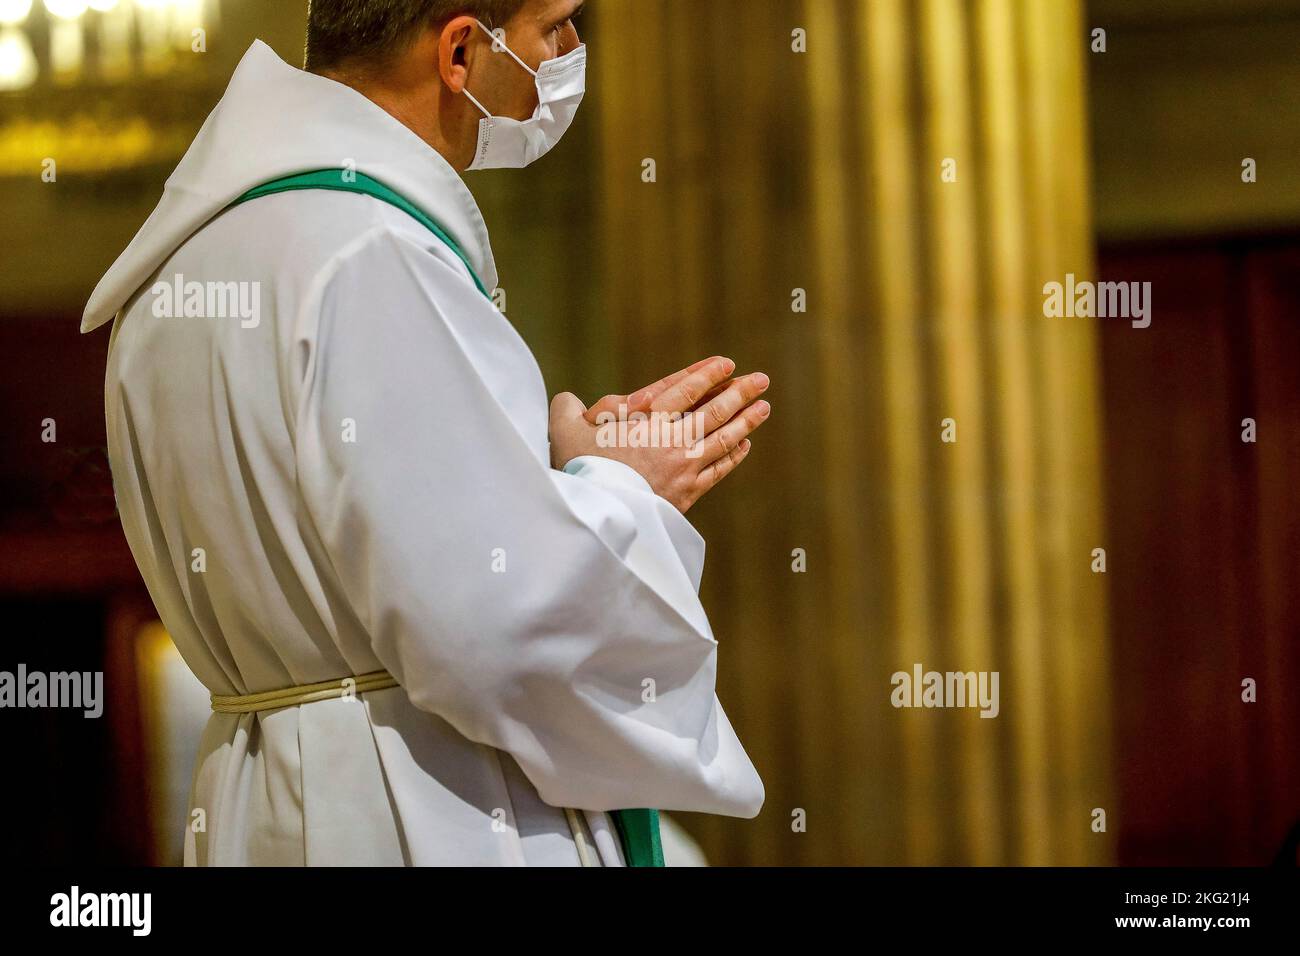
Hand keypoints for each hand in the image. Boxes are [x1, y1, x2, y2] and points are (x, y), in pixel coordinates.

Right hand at [550, 356, 771, 512]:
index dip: (707, 375)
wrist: (597, 516)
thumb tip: (570, 400)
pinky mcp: (686, 493)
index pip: (684, 391)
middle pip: (713, 412)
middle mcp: (670, 441)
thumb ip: (567, 409)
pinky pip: (718, 470)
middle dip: (739, 393)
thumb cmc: (579, 471)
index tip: (726, 364)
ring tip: (763, 407)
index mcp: (645, 421)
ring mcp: (682, 468)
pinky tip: (743, 445)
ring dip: (746, 422)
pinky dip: (733, 456)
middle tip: (760, 380)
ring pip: (722, 439)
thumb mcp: (564, 432)